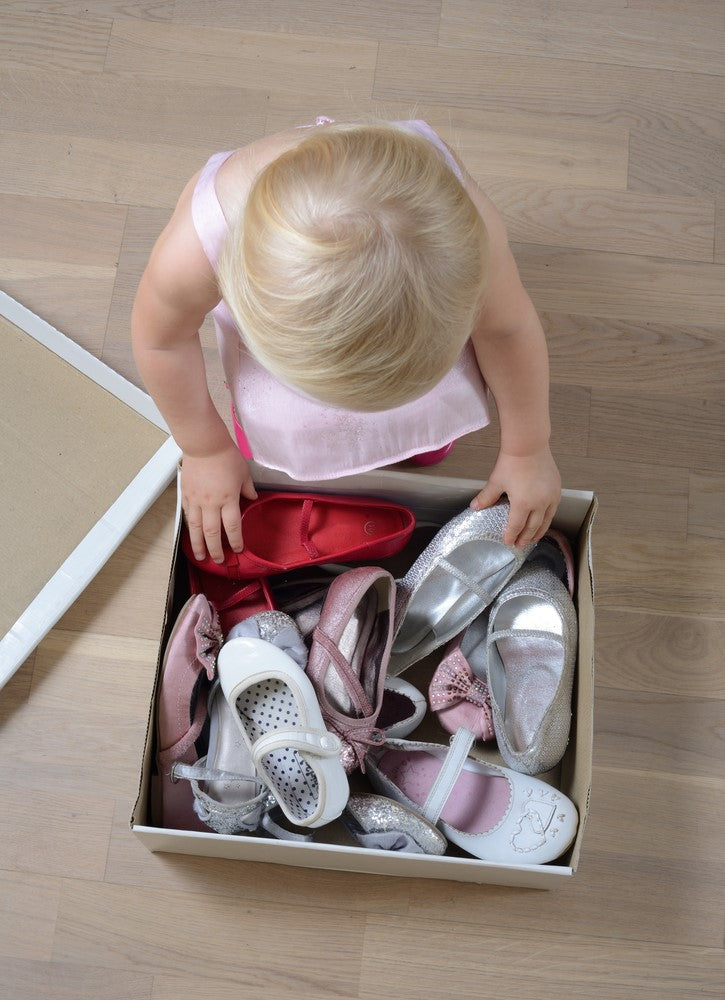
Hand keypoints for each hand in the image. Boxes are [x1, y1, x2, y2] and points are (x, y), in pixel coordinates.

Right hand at [181, 443, 256, 562]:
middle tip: (219, 561)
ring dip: (198, 544)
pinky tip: (191, 534)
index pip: (233, 527)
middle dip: (216, 550)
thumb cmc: (226, 456)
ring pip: (196, 528)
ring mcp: (196, 500)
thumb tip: (251, 499)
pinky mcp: (186, 494)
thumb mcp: (244, 473)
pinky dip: (189, 527)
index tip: (238, 550)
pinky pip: (187, 515)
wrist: (204, 444)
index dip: (236, 541)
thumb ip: (247, 489)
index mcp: (228, 499)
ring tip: (200, 556)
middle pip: (212, 533)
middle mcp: (211, 503)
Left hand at [470, 446, 561, 547]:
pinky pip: (553, 510)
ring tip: (532, 539)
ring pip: (546, 521)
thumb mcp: (496, 481)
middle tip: (520, 545)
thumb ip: (486, 497)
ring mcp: (551, 497)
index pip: (516, 526)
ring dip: (538, 532)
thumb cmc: (511, 462)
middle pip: (533, 527)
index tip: (508, 542)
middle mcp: (540, 503)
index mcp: (523, 503)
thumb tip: (474, 507)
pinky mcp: (557, 490)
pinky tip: (543, 521)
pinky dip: (547, 519)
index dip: (512, 535)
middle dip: (525, 538)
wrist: (529, 445)